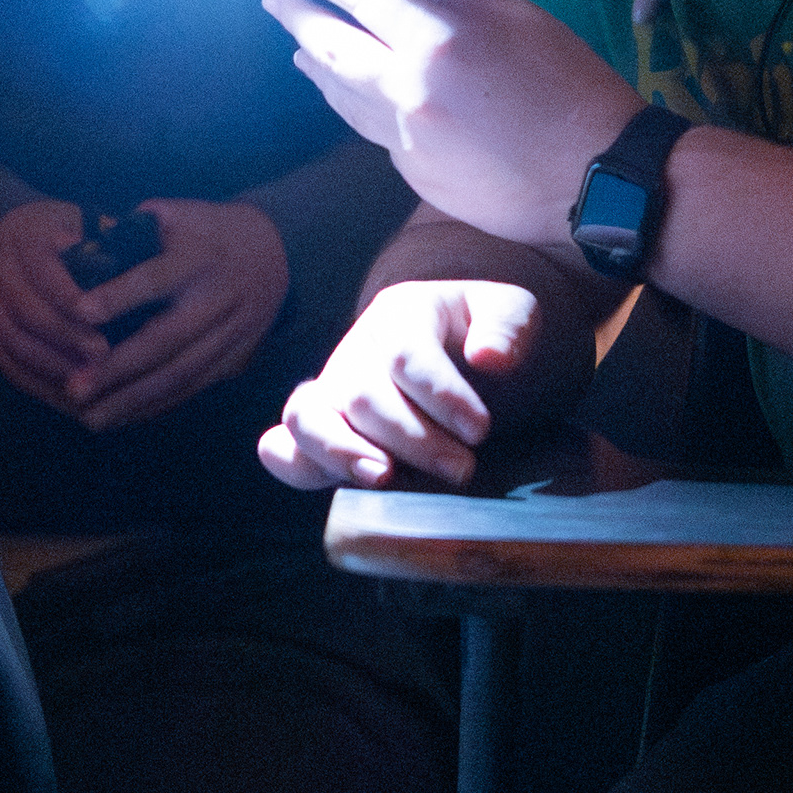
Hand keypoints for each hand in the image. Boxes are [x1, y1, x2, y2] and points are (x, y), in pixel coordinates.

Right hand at [0, 198, 105, 412]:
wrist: (29, 238)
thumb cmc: (75, 232)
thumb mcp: (93, 225)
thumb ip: (112, 245)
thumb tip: (136, 272)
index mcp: (25, 232)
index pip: (42, 267)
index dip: (68, 296)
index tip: (101, 318)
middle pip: (23, 308)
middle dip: (64, 336)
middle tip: (102, 356)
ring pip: (11, 338)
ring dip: (50, 363)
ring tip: (88, 378)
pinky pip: (4, 361)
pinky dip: (34, 380)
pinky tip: (67, 391)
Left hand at [64, 198, 288, 431]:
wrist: (276, 252)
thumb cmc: (206, 229)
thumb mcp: (175, 213)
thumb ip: (132, 231)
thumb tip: (81, 252)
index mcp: (197, 257)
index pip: (155, 278)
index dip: (119, 295)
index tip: (80, 312)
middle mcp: (216, 298)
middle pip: (166, 339)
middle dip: (119, 368)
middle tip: (75, 389)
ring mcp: (230, 334)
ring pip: (180, 373)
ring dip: (134, 399)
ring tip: (92, 417)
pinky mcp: (236, 358)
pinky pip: (194, 387)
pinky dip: (158, 406)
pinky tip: (124, 418)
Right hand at [258, 279, 539, 489]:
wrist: (452, 344)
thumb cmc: (480, 332)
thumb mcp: (509, 312)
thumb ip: (509, 326)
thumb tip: (489, 358)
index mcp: (401, 314)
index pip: (408, 354)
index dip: (441, 395)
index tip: (479, 430)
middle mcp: (356, 351)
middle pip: (363, 393)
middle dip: (412, 439)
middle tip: (461, 470)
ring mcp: (331, 389)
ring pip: (309, 417)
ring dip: (342, 453)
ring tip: (382, 479)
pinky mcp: (321, 429)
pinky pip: (284, 443)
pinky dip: (288, 462)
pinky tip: (321, 481)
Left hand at [260, 0, 640, 245]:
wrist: (600, 181)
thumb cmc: (573, 87)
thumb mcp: (520, 21)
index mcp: (437, 39)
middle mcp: (407, 89)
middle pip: (328, 45)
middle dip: (295, 15)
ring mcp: (405, 139)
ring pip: (340, 95)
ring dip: (316, 65)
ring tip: (299, 46)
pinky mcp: (414, 174)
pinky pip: (374, 129)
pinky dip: (357, 104)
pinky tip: (352, 95)